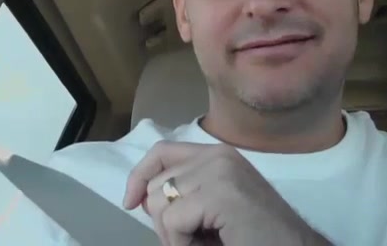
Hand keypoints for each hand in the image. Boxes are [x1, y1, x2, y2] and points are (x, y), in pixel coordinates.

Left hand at [122, 141, 331, 245]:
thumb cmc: (256, 236)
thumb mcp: (213, 207)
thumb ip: (183, 193)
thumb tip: (139, 196)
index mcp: (218, 155)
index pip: (162, 151)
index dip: (139, 175)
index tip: (130, 202)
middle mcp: (218, 155)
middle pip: (157, 182)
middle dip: (162, 220)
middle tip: (193, 241)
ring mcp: (221, 171)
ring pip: (159, 202)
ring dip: (172, 235)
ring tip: (203, 243)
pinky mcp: (221, 194)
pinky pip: (173, 221)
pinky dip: (181, 244)